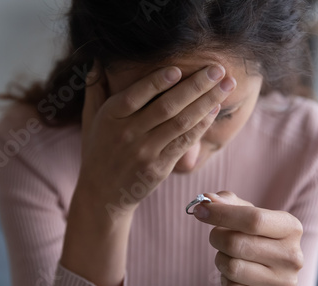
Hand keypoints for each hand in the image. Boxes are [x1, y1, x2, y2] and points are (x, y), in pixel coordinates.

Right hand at [78, 63, 236, 216]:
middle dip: (196, 85)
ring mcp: (146, 152)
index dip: (158, 81)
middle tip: (218, 69)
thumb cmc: (98, 150)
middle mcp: (128, 134)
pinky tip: (215, 109)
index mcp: (110, 118)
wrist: (103, 193)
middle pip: (167, 106)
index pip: (135, 95)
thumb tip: (98, 60)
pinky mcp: (160, 167)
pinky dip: (202, 125)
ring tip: (227, 85)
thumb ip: (95, 89)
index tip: (179, 67)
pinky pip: (185, 142)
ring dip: (207, 102)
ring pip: (181, 122)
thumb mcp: (90, 119)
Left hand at [192, 191, 303, 285]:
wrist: (273, 277)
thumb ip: (228, 202)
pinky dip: (225, 281)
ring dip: (220, 260)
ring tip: (228, 257)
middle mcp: (293, 256)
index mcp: (291, 227)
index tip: (200, 211)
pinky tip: (235, 277)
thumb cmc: (256, 238)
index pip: (253, 219)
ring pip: (231, 268)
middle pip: (237, 243)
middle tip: (216, 236)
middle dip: (217, 237)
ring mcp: (285, 283)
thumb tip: (208, 199)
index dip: (221, 214)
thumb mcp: (247, 214)